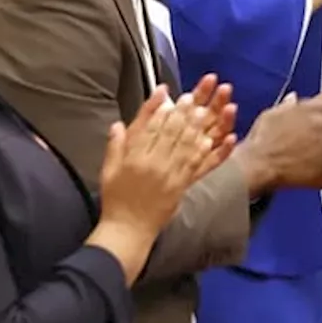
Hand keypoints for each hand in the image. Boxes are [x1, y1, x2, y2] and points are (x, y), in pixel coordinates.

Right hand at [99, 86, 235, 234]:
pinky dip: (205, 151)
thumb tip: (118, 124)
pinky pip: (196, 165)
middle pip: (170, 132)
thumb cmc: (115, 200)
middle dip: (182, 112)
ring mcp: (169, 175)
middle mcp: (152, 163)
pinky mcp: (181, 186)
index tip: (166, 92)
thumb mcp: (108, 170)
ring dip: (196, 126)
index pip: (148, 126)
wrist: (127, 230)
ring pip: (185, 145)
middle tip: (191, 96)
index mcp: (134, 158)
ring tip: (205, 109)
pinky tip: (213, 139)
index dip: (158, 107)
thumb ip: (115, 145)